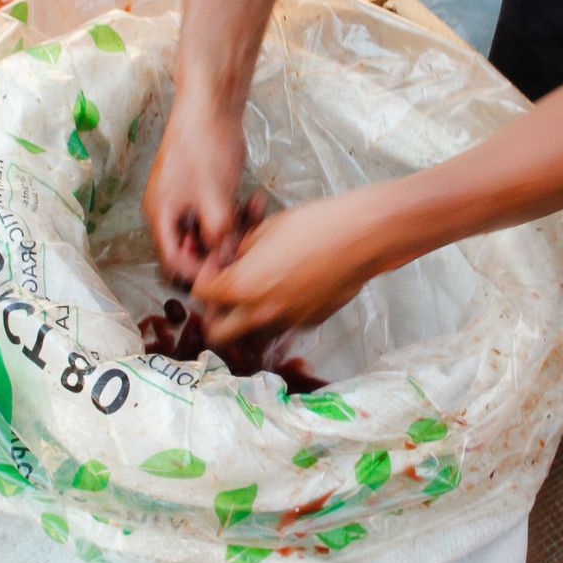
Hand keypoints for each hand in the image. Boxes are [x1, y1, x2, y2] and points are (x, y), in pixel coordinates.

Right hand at [143, 89, 244, 283]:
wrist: (211, 105)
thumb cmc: (206, 147)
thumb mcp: (216, 198)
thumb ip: (219, 235)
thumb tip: (226, 262)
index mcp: (161, 215)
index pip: (173, 261)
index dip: (200, 270)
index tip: (227, 269)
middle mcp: (167, 210)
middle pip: (191, 248)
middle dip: (220, 249)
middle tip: (245, 242)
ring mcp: (184, 198)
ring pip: (208, 230)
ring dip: (232, 229)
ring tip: (255, 216)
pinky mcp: (201, 188)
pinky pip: (215, 213)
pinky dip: (234, 212)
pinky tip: (255, 201)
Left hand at [194, 188, 396, 342]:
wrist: (361, 239)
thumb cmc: (314, 225)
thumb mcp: (266, 229)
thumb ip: (241, 251)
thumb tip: (232, 260)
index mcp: (243, 285)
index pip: (202, 294)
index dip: (203, 278)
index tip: (216, 266)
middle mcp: (261, 312)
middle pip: (216, 334)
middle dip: (214, 316)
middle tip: (224, 295)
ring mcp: (287, 322)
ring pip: (250, 336)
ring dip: (245, 320)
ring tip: (257, 294)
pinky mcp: (309, 323)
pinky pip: (282, 327)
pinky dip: (277, 315)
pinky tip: (289, 290)